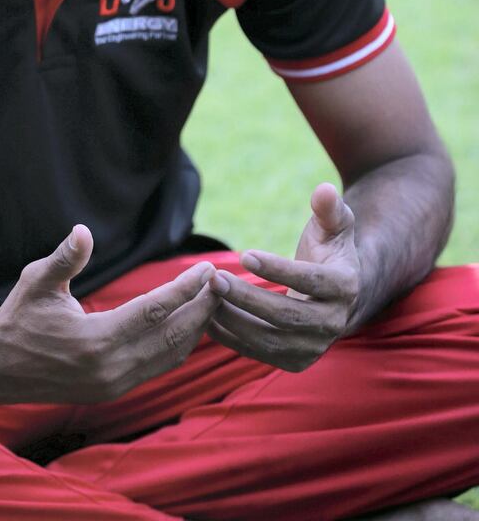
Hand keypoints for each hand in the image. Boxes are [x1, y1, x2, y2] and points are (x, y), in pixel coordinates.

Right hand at [0, 224, 220, 403]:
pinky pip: (158, 366)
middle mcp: (111, 368)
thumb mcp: (36, 282)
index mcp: (95, 341)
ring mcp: (114, 384)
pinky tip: (190, 326)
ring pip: (170, 355)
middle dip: (201, 307)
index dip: (184, 289)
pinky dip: (179, 345)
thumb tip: (84, 230)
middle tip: (221, 281)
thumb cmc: (18, 319)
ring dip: (195, 327)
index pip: (154, 312)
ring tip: (213, 300)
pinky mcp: (114, 390)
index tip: (207, 269)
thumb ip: (65, 258)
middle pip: (172, 336)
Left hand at [206, 182, 360, 371]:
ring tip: (205, 296)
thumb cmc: (329, 249)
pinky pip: (259, 353)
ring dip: (233, 320)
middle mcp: (334, 323)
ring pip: (269, 340)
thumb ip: (329, 208)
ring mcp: (315, 347)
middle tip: (214, 279)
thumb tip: (324, 190)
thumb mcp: (335, 225)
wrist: (337, 294)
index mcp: (345, 287)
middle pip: (285, 316)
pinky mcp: (295, 361)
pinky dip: (232, 338)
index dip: (277, 269)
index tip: (244, 254)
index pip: (309, 281)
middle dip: (247, 298)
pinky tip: (207, 317)